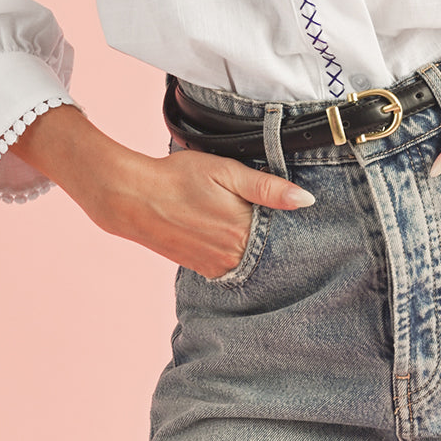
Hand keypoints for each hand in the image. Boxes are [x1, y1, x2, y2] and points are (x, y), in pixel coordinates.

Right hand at [11, 105, 314, 278]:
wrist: (133, 197)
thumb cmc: (180, 177)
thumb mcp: (227, 172)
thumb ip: (268, 188)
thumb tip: (306, 200)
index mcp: (243, 233)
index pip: (285, 237)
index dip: (294, 225)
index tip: (300, 215)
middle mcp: (232, 258)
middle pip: (269, 251)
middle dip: (276, 237)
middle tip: (274, 216)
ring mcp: (216, 267)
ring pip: (250, 260)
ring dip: (255, 245)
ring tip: (247, 221)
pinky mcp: (202, 269)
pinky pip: (231, 265)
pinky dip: (237, 252)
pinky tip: (231, 233)